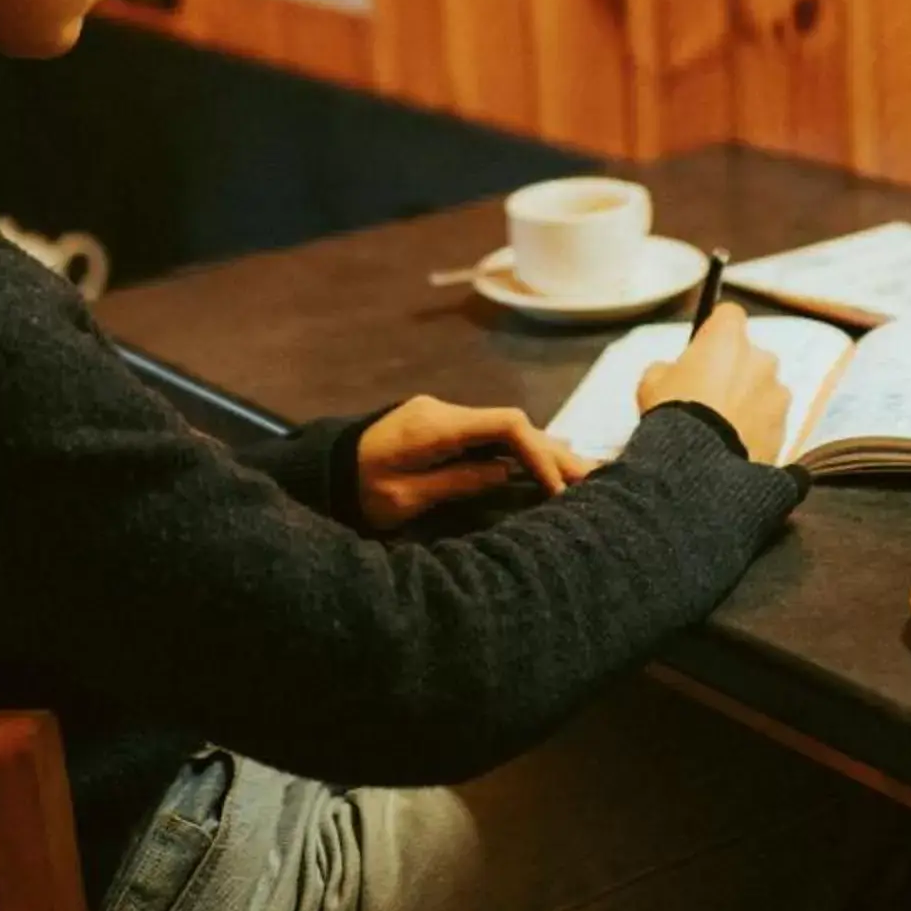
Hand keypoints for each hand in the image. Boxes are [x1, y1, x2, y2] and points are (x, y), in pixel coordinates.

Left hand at [355, 397, 589, 533]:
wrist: (318, 471)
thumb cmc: (355, 489)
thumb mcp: (403, 498)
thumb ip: (456, 482)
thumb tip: (504, 473)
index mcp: (436, 425)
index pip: (506, 425)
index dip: (538, 452)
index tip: (556, 488)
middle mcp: (444, 412)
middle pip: (512, 424)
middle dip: (551, 452)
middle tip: (591, 480)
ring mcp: (443, 417)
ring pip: (504, 429)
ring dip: (539, 452)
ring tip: (579, 476)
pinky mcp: (440, 428)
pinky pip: (489, 435)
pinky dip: (518, 451)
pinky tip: (544, 466)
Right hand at [635, 301, 790, 463]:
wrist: (700, 466)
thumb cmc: (673, 413)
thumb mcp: (652, 381)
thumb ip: (670, 368)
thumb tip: (675, 373)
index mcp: (728, 338)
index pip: (729, 315)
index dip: (715, 331)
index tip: (704, 348)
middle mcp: (761, 359)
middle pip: (751, 356)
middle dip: (735, 371)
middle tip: (710, 397)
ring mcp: (778, 395)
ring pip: (764, 392)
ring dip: (749, 402)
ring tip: (723, 429)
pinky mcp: (785, 429)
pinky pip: (770, 423)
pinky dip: (757, 430)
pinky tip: (734, 447)